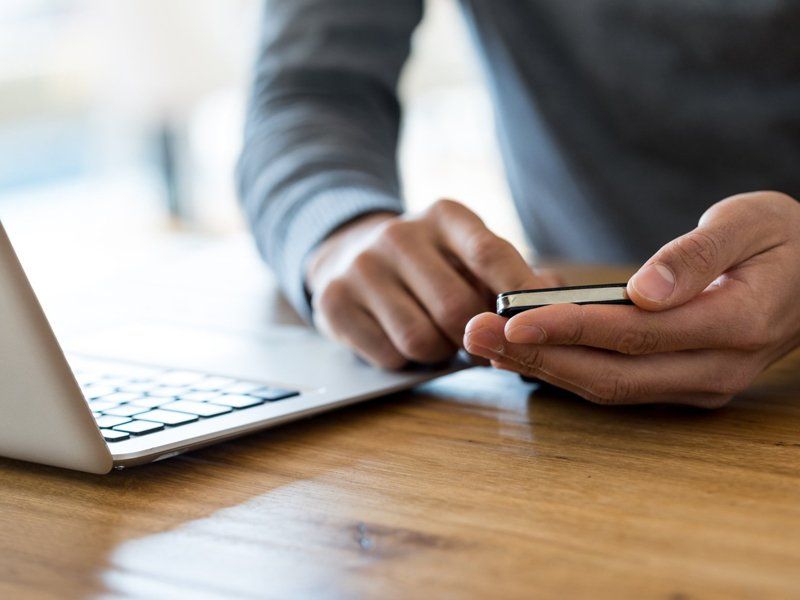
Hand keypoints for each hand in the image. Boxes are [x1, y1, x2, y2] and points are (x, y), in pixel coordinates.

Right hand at [307, 199, 554, 367]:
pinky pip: (389, 355)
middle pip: (456, 309)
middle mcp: (398, 234)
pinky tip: (400, 337)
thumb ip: (511, 274)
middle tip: (479, 342)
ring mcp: (361, 267)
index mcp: (444, 216)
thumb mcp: (466, 252)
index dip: (519, 294)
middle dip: (475, 337)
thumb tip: (557, 298)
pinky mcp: (334, 302)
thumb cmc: (428, 262)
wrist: (348, 252)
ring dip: (439, 351)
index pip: (489, 253)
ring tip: (435, 334)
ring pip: (421, 340)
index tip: (541, 323)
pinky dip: (405, 360)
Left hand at [464, 191, 799, 406]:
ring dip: (542, 367)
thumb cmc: (784, 238)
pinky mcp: (684, 384)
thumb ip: (698, 255)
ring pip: (608, 387)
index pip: (635, 334)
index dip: (568, 327)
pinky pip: (617, 384)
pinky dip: (567, 369)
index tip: (512, 318)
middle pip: (610, 374)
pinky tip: (526, 352)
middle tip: (474, 333)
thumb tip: (642, 290)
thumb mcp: (751, 223)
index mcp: (737, 324)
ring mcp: (701, 384)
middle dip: (537, 355)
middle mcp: (717, 369)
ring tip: (485, 344)